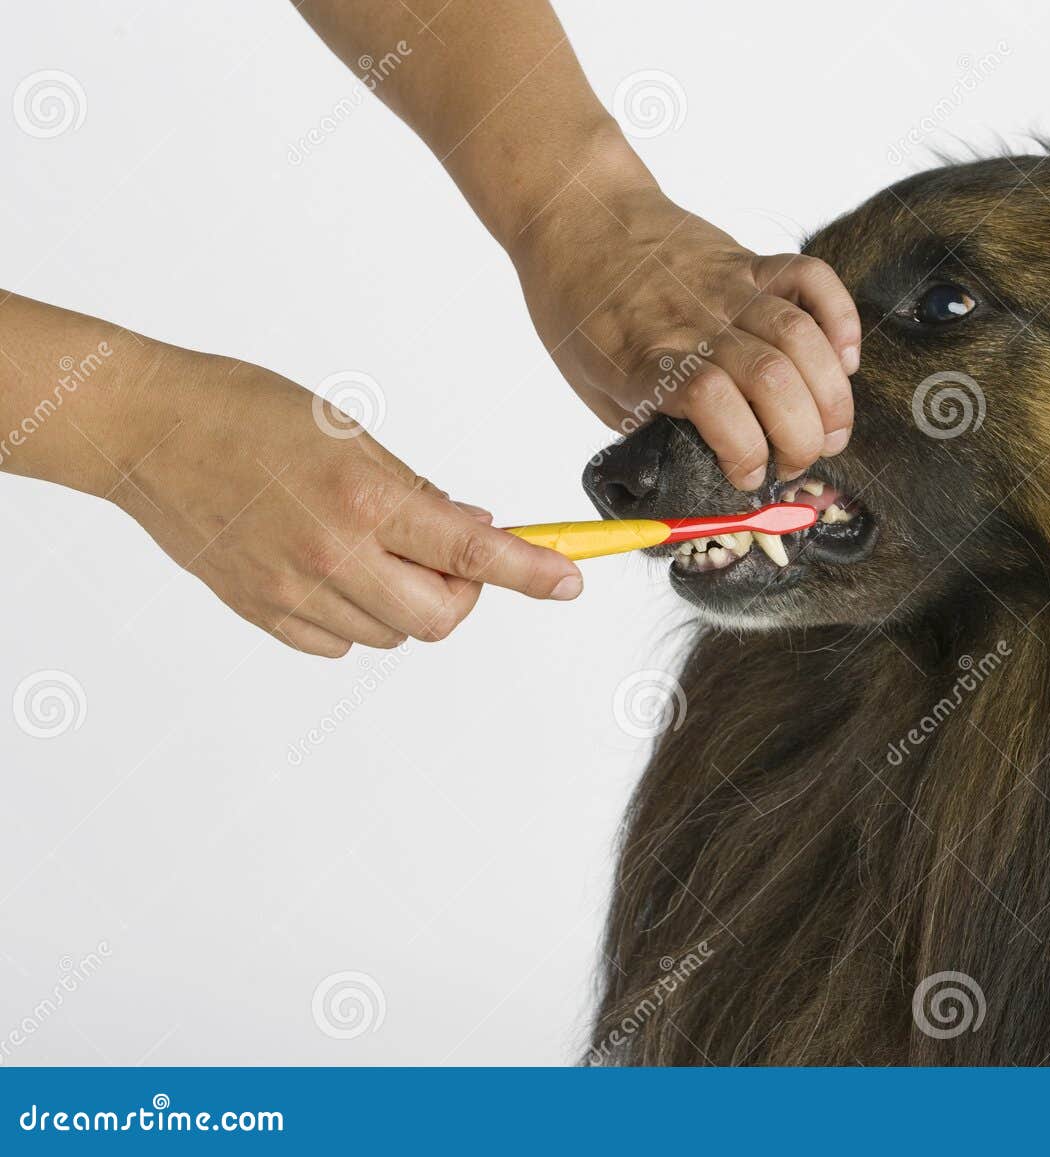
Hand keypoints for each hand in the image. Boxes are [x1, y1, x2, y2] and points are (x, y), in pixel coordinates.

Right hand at [111, 350, 581, 656]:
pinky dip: (356, 618)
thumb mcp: (351, 435)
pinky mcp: (260, 611)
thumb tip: (474, 530)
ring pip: (392, 634)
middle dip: (463, 594)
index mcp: (366, 499)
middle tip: (449, 557)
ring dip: (407, 602)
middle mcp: (334, 555)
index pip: (474, 553)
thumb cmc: (246, 412)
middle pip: (441, 618)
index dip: (533, 572)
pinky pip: (338, 643)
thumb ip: (418, 492)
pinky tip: (336, 573)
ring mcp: (293, 591)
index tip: (571, 580)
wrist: (146, 431)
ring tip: (376, 550)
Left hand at [512, 175, 860, 490]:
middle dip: (801, 438)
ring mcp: (727, 287)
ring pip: (801, 338)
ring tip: (830, 433)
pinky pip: (812, 278)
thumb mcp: (596, 386)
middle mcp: (694, 321)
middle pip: (772, 378)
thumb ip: (651, 425)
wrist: (576, 214)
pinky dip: (840, 319)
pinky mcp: (749, 261)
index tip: (748, 478)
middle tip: (796, 463)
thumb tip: (701, 473)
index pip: (711, 400)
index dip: (744, 449)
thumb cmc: (581, 309)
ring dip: (830, 397)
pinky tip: (845, 359)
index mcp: (646, 358)